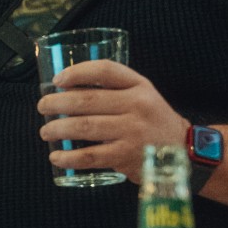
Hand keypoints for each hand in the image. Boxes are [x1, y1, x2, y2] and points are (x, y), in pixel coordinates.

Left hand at [37, 60, 184, 181]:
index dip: (77, 72)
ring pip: (85, 126)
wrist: (184, 151)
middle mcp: (138, 105)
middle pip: (87, 99)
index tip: (57, 80)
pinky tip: (56, 156)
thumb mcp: (142, 96)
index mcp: (139, 86)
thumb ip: (113, 90)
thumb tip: (65, 90)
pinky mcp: (127, 155)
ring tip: (46, 131)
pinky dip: (69, 157)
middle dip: (57, 103)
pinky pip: (90, 156)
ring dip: (58, 128)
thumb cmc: (151, 121)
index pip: (105, 70)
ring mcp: (133, 131)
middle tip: (43, 107)